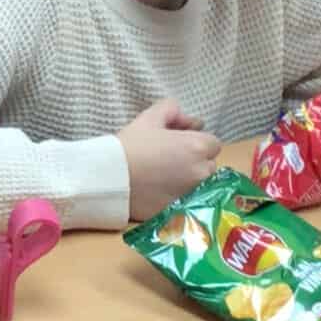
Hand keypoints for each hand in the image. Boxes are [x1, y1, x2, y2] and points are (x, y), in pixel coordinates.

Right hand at [119, 98, 221, 219]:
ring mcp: (192, 194)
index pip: (212, 143)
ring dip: (190, 180)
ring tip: (165, 177)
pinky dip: (177, 196)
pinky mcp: (180, 210)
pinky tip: (159, 191)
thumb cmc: (129, 145)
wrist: (108, 178)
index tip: (179, 143)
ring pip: (200, 185)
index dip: (196, 141)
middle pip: (209, 165)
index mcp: (198, 147)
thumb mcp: (149, 117)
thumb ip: (172, 109)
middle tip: (170, 159)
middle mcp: (201, 172)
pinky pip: (186, 202)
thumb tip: (188, 120)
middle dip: (195, 161)